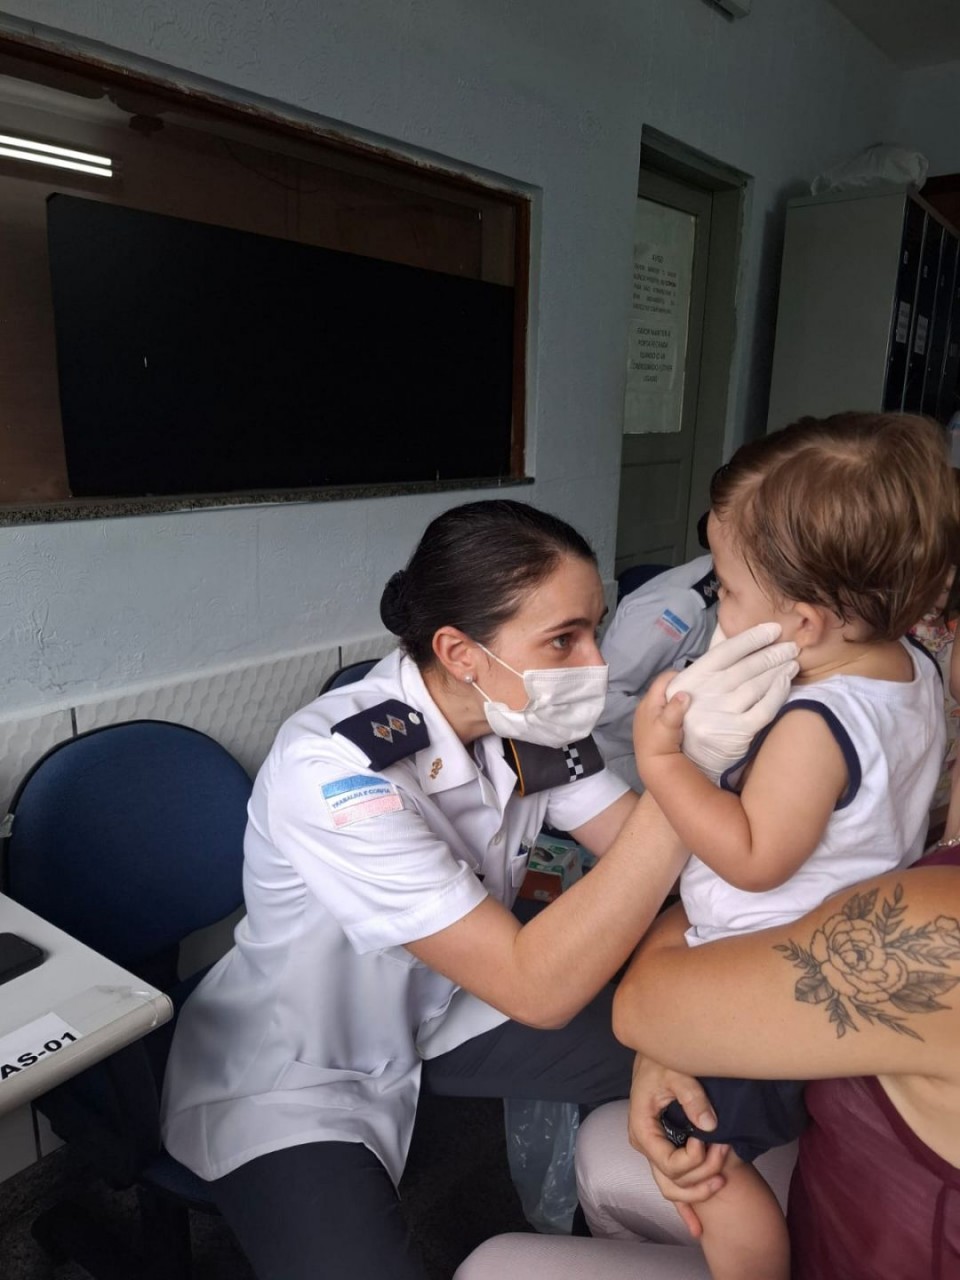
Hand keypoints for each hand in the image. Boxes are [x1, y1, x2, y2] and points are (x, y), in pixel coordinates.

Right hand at [628, 1054, 728, 1238]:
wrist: (654, 1052)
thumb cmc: (662, 1059)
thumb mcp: (676, 1071)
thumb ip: (692, 1096)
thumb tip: (711, 1126)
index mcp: (642, 1127)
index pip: (668, 1163)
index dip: (693, 1160)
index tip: (709, 1139)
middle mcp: (644, 1143)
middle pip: (672, 1180)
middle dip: (702, 1174)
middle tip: (726, 1151)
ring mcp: (652, 1149)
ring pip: (672, 1188)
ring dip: (698, 1190)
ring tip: (723, 1179)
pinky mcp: (662, 1150)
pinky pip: (670, 1184)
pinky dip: (683, 1206)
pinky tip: (696, 1227)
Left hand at [631, 672, 688, 774]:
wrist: (653, 765)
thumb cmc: (660, 743)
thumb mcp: (668, 724)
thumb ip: (675, 708)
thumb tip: (684, 693)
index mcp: (649, 701)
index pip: (662, 679)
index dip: (677, 676)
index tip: (692, 679)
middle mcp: (645, 705)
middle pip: (663, 688)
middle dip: (677, 686)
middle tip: (693, 689)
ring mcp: (647, 715)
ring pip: (663, 699)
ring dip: (674, 698)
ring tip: (689, 701)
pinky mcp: (651, 724)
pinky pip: (662, 709)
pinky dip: (671, 708)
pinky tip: (681, 714)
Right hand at [666, 622, 798, 782]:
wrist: (686, 763)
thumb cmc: (690, 720)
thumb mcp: (685, 689)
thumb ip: (704, 665)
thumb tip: (722, 631)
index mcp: (690, 679)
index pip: (725, 652)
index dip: (751, 638)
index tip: (772, 629)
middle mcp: (704, 694)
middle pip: (745, 667)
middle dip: (771, 653)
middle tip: (790, 645)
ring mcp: (720, 714)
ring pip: (757, 685)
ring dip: (779, 669)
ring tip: (793, 661)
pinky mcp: (736, 733)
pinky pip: (764, 708)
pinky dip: (778, 692)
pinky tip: (787, 682)